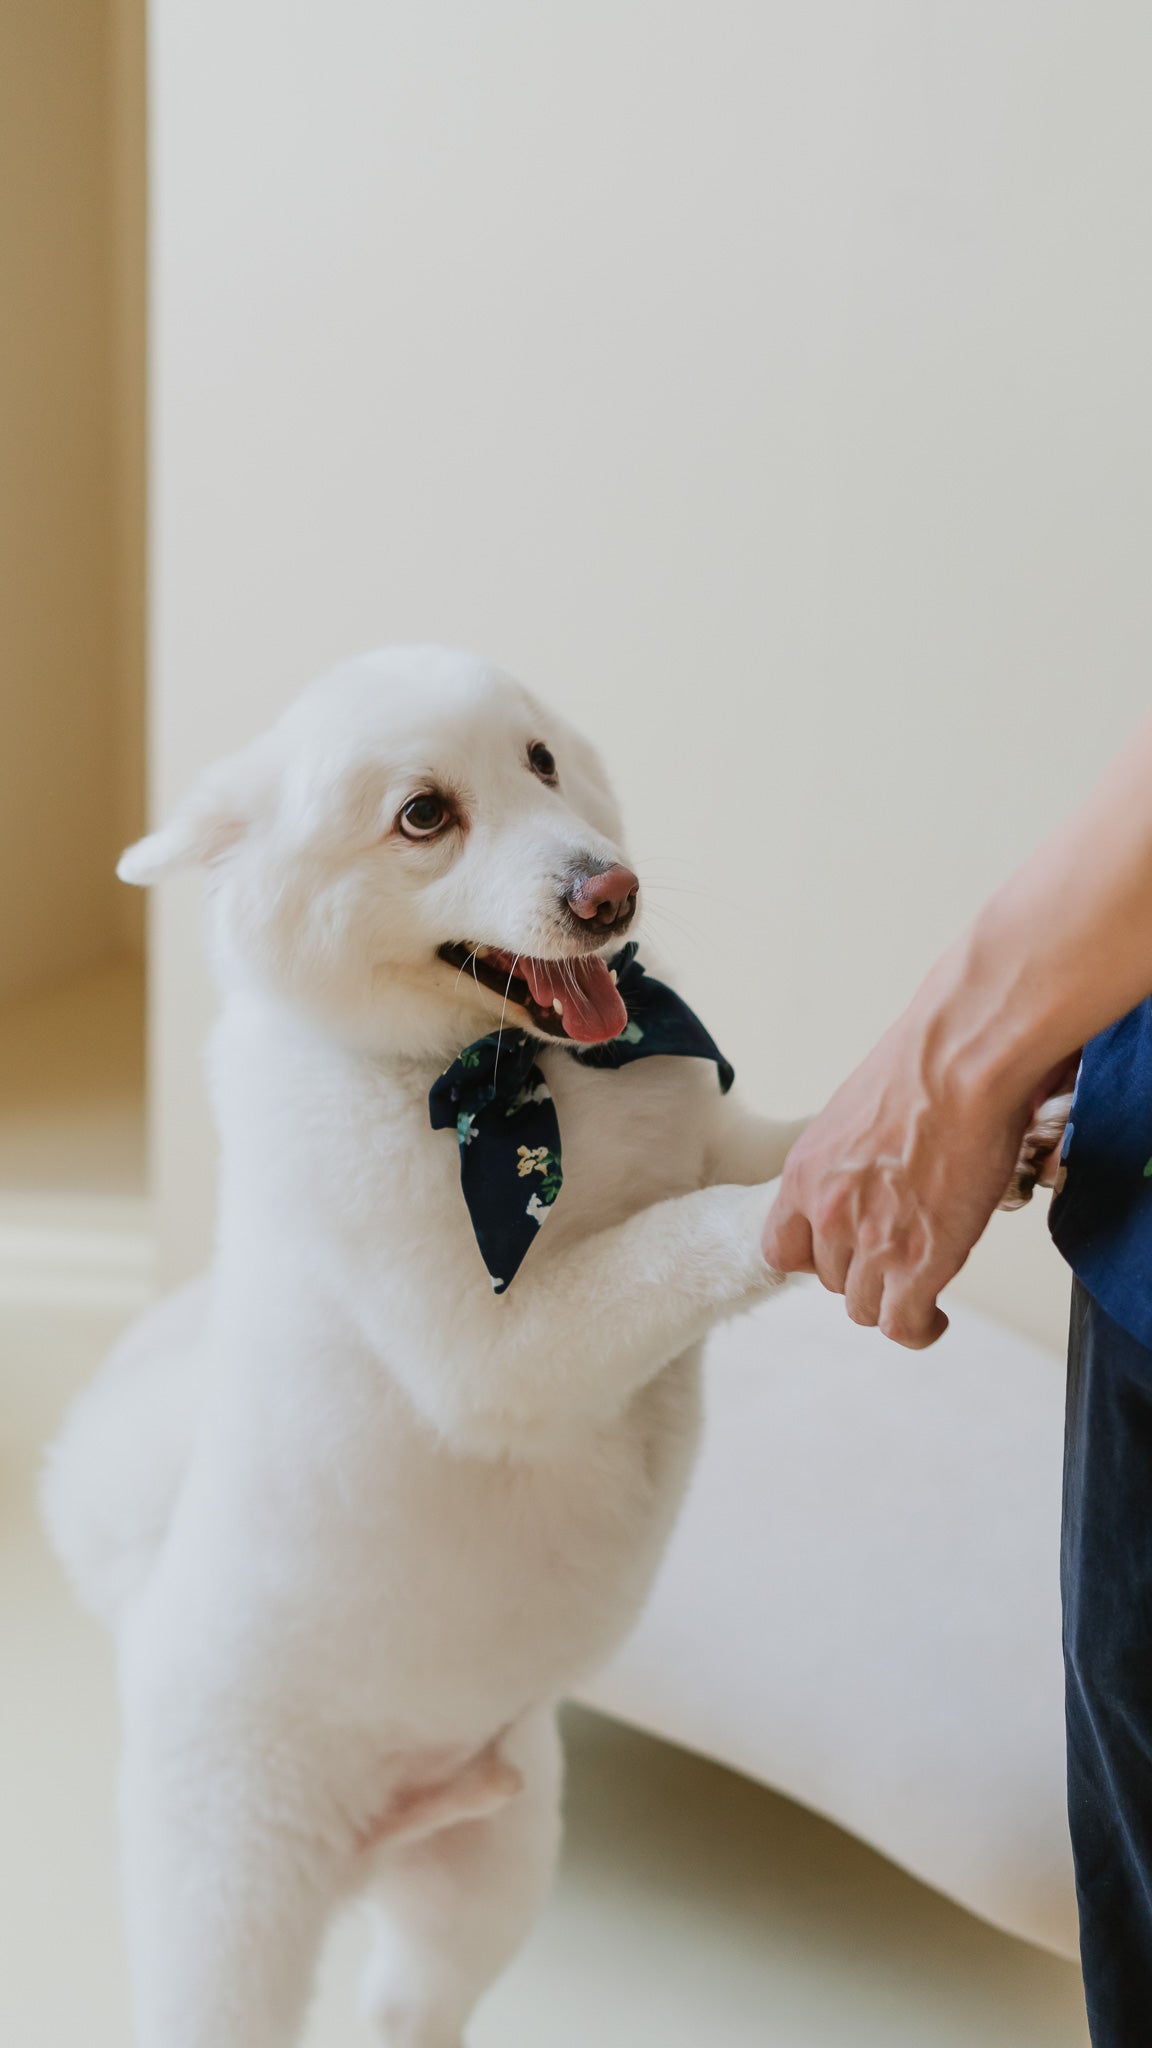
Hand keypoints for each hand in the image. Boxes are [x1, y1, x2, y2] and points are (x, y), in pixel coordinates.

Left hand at [761, 1004, 1034, 1348]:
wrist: (960, 1063)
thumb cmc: (924, 1071)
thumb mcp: (856, 1115)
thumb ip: (848, 1159)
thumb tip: (871, 1174)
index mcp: (805, 1175)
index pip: (780, 1249)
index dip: (813, 1258)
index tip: (841, 1253)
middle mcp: (827, 1213)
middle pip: (830, 1280)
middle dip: (863, 1272)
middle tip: (900, 1256)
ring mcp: (871, 1241)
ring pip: (864, 1308)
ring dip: (892, 1301)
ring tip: (920, 1288)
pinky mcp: (918, 1262)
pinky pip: (902, 1325)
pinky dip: (919, 1330)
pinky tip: (935, 1319)